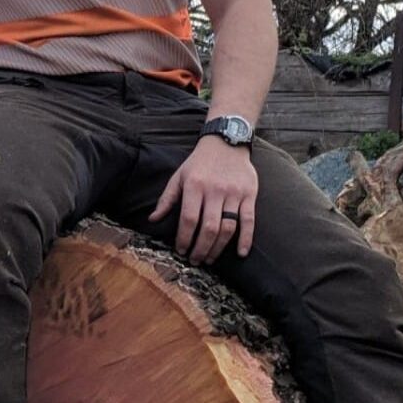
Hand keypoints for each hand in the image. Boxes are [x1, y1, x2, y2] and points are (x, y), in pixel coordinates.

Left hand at [149, 137, 256, 263]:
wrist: (226, 142)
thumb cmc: (199, 163)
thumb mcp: (179, 176)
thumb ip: (167, 199)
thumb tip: (152, 219)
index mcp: (195, 185)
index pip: (189, 219)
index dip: (184, 238)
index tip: (181, 251)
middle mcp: (215, 190)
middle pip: (208, 227)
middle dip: (200, 249)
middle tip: (195, 261)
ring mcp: (234, 193)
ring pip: (227, 227)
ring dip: (218, 247)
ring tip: (210, 259)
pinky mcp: (249, 194)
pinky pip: (249, 220)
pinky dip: (246, 238)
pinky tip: (240, 253)